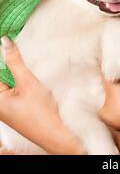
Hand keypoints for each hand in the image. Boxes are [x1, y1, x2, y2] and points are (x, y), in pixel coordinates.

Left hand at [0, 36, 82, 154]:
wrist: (59, 135)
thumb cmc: (43, 115)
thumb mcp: (28, 83)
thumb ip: (14, 61)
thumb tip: (4, 42)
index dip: (2, 54)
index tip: (8, 38)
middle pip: (2, 73)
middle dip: (9, 59)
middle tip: (18, 44)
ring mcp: (8, 106)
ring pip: (9, 79)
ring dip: (17, 67)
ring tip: (26, 56)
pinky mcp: (17, 107)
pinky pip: (16, 85)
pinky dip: (22, 76)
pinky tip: (31, 70)